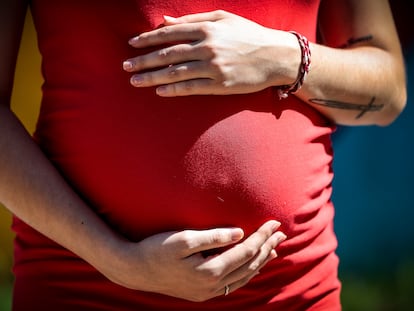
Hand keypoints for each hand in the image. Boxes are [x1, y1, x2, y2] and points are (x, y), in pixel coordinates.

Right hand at [104, 220, 285, 301]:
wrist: (135, 270)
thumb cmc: (156, 250)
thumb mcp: (183, 239)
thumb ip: (213, 237)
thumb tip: (239, 232)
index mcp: (210, 271)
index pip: (246, 251)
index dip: (262, 236)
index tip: (274, 223)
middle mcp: (213, 285)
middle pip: (249, 265)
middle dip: (267, 248)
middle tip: (282, 234)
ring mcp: (208, 292)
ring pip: (244, 277)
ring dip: (260, 262)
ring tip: (273, 250)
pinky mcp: (202, 292)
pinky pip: (233, 283)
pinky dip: (246, 272)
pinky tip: (250, 265)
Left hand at [123, 10, 299, 96]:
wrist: (276, 56)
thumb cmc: (249, 34)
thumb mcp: (223, 18)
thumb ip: (193, 20)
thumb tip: (165, 22)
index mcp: (207, 28)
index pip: (169, 33)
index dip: (148, 39)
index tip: (131, 45)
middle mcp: (207, 47)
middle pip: (167, 54)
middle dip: (143, 60)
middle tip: (125, 66)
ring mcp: (214, 68)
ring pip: (175, 73)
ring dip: (152, 78)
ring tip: (135, 81)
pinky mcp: (220, 85)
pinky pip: (192, 88)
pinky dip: (174, 90)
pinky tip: (160, 91)